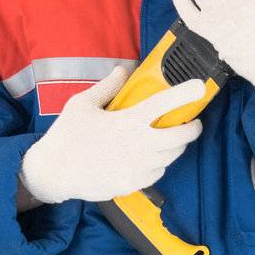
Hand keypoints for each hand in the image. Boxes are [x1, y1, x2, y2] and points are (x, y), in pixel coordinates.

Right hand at [19, 66, 205, 204]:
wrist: (55, 172)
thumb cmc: (67, 135)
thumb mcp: (82, 104)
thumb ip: (107, 87)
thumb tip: (122, 71)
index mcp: (128, 121)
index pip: (165, 103)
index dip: (186, 93)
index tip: (200, 88)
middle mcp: (139, 145)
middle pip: (180, 136)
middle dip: (192, 128)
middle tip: (193, 123)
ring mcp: (138, 167)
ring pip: (171, 157)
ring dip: (176, 147)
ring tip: (172, 139)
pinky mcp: (134, 183)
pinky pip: (157, 173)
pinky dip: (160, 164)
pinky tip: (152, 158)